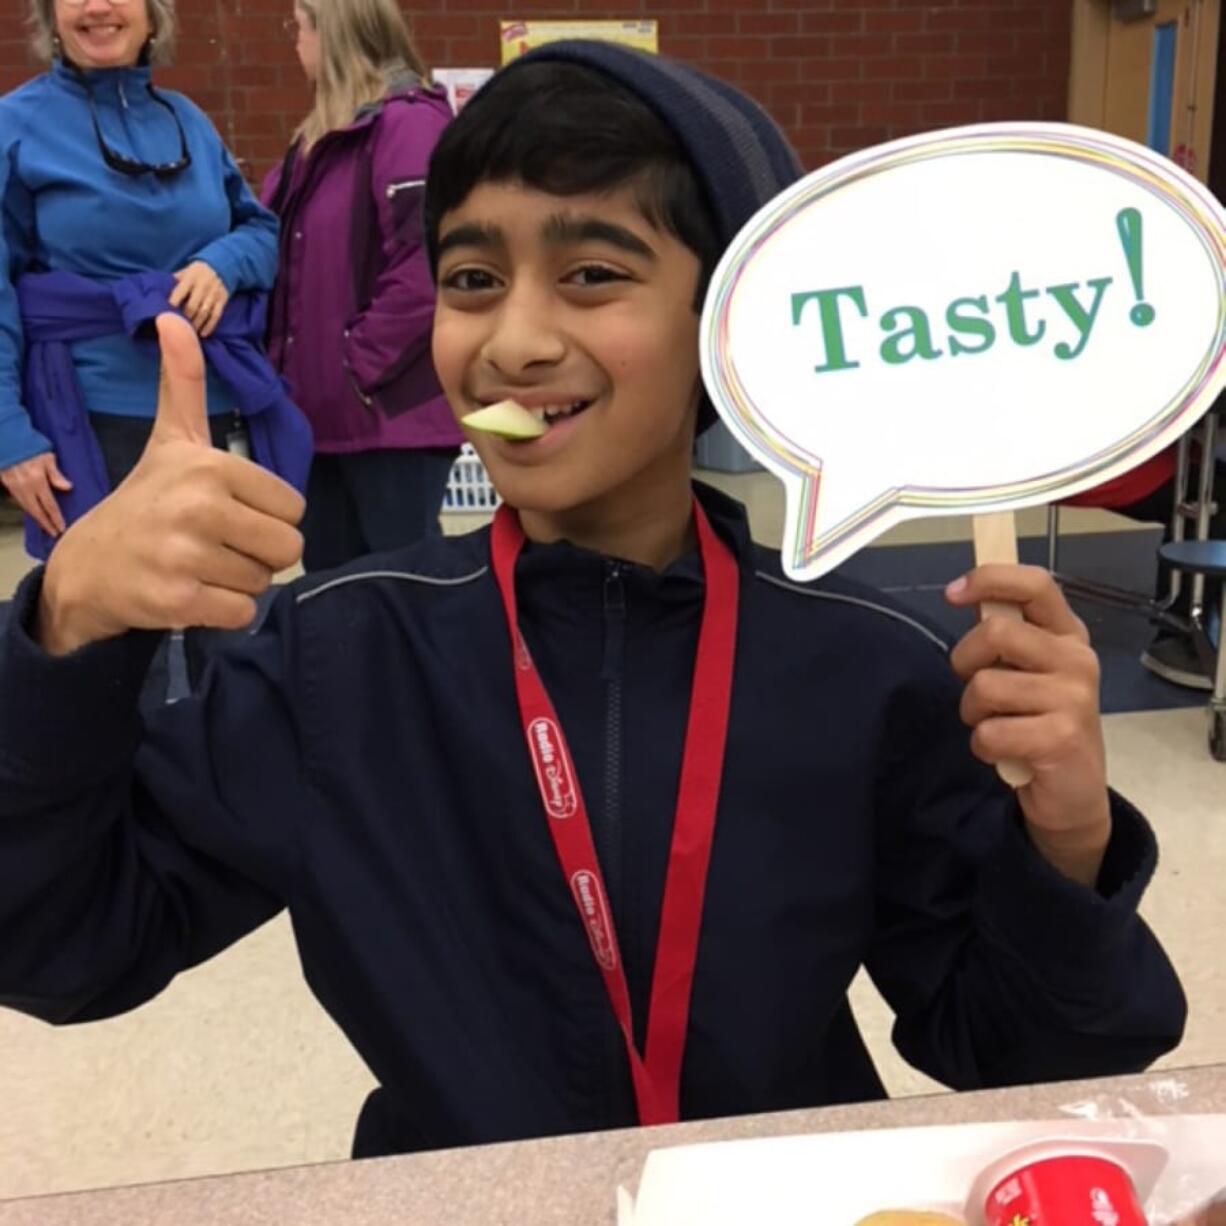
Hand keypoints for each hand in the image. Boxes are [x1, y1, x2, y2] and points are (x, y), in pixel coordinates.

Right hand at [1, 452, 72, 537]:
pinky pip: (19, 500)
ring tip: (44, 525)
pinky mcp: (7, 483)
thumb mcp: (47, 457)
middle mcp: (24, 487)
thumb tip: (67, 487)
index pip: (49, 505)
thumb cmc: (29, 446)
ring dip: (36, 517)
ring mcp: (14, 486)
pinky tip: (32, 510)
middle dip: (45, 524)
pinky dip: (27, 508)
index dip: (55, 519)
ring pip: (26, 507)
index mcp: (37, 481)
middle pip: (36, 511)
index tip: (61, 528)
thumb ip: (56, 474)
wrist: (8, 439)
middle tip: (53, 533)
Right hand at [38, 315, 303, 656]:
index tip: (227, 515)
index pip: (292, 507)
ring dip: (239, 582)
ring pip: (264, 582)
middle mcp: (199, 506)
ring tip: (200, 567)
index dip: (266, 518)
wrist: (88, 567)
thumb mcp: (169, 441)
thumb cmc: (144, 501)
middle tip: (218, 547)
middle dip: (260, 555)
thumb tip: (175, 316)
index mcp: (209, 466)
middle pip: (287, 547)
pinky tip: (193, 594)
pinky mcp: (178, 600)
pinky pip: (242, 613)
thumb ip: (182, 385)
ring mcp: (187, 555)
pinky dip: (225, 612)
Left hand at [169, 261, 228, 337]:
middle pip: (192, 306)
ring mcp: (213, 295)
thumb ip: (175, 281)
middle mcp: (202, 287)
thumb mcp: (186, 271)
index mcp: (190, 278)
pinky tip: (203, 334)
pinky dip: (210, 326)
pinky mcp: (222, 301)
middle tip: (178, 329)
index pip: (180, 292)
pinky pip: (216, 316)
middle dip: (184, 318)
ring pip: (204, 313)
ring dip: (196, 325)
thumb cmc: (198, 270)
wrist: (222, 265)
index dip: (173, 304)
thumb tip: (161, 292)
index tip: (166, 315)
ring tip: (189, 334)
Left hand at [946, 564, 1110, 886]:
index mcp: (1068, 636)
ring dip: (974, 713)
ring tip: (999, 727)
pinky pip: (989, 731)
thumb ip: (1005, 637)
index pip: (1035, 585)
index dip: (991, 579)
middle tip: (979, 693)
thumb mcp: (1026, 673)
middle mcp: (1077, 660)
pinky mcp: (1061, 738)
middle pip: (996, 633)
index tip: (954, 592)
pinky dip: (984, 746)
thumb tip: (965, 594)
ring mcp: (1073, 698)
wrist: (1072, 794)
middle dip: (966, 664)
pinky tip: (1007, 753)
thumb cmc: (1039, 724)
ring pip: (985, 686)